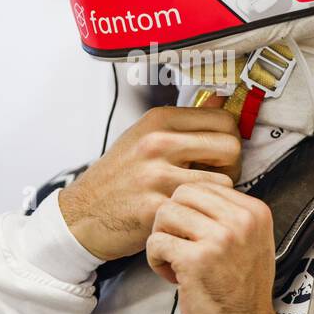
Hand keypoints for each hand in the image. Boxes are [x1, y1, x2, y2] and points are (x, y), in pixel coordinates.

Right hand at [59, 106, 241, 260]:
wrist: (82, 214)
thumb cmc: (118, 176)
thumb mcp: (144, 136)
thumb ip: (184, 122)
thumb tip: (221, 100)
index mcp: (158, 120)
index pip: (225, 120)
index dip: (230, 140)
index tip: (219, 157)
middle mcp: (157, 142)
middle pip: (231, 147)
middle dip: (232, 167)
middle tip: (216, 179)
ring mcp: (156, 175)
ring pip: (224, 181)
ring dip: (218, 194)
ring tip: (200, 198)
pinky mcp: (155, 207)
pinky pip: (202, 207)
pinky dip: (200, 213)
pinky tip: (186, 213)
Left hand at [146, 182, 280, 313]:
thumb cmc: (240, 293)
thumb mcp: (250, 243)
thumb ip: (227, 215)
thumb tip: (192, 193)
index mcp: (254, 211)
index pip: (203, 185)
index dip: (190, 211)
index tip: (197, 238)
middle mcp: (241, 220)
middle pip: (181, 193)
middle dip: (171, 220)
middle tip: (179, 246)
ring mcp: (220, 238)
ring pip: (165, 213)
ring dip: (162, 238)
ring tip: (176, 262)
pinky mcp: (197, 260)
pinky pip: (156, 242)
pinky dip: (156, 260)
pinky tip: (174, 277)